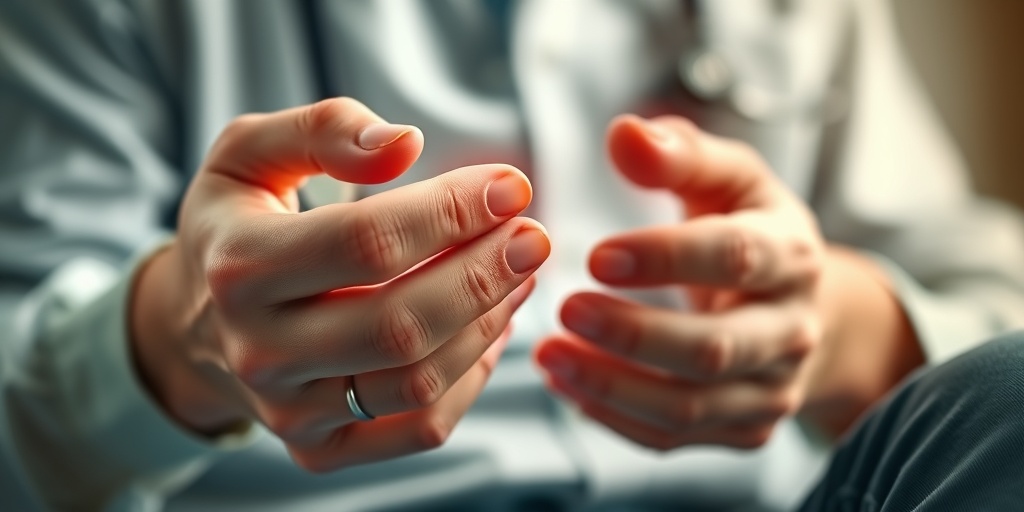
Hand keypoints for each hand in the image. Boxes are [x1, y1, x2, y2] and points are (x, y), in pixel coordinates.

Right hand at [130, 98, 549, 471]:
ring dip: (488, 323)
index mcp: (239, 267)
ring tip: (521, 273)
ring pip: (417, 381)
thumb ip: (321, 130)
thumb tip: (405, 144)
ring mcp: (288, 410)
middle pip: (399, 323)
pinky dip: (472, 379)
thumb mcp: (248, 153)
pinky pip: (420, 429)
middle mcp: (258, 351)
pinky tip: (491, 326)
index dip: (451, 213)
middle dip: (485, 275)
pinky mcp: (319, 449)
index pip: (365, 243)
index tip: (510, 188)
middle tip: (533, 236)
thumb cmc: (237, 225)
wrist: (196, 322)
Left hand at [536, 114, 845, 449]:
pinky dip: (613, 416)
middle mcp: (791, 330)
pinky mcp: (744, 429)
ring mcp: (771, 390)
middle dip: (634, 334)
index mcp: (791, 254)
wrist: (799, 309)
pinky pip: (673, 437)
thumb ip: (680, 154)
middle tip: (565, 310)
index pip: (735, 257)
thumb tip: (623, 133)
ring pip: (689, 404)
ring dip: (611, 385)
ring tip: (547, 355)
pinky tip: (567, 383)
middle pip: (714, 347)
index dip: (665, 258)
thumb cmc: (749, 228)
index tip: (596, 254)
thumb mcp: (728, 179)